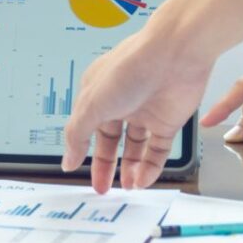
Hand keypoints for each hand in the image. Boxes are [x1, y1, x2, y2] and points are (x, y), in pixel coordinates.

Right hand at [63, 23, 213, 192]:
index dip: (82, 149)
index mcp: (98, 93)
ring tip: (126, 187)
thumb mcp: (92, 104)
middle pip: (111, 141)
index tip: (76, 170)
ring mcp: (146, 113)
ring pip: (136, 148)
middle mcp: (121, 102)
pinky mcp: (169, 121)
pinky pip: (158, 151)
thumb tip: (67, 160)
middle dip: (106, 166)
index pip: (87, 127)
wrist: (175, 54)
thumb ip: (77, 135)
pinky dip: (150, 167)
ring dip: (130, 169)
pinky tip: (142, 180)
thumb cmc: (130, 69)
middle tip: (103, 188)